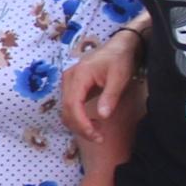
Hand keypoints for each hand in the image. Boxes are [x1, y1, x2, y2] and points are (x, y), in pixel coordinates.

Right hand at [64, 30, 145, 149]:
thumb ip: (110, 96)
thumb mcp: (119, 77)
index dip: (82, 124)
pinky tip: (92, 123)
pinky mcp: (72, 86)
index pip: (73, 105)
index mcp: (79, 75)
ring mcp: (68, 82)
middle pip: (66, 110)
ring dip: (78, 125)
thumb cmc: (119, 60)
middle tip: (99, 138)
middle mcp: (69, 79)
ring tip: (97, 133)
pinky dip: (78, 118)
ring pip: (66, 111)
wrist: (118, 47)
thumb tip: (102, 116)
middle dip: (81, 128)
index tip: (96, 135)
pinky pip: (70, 107)